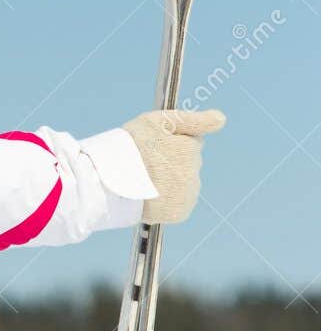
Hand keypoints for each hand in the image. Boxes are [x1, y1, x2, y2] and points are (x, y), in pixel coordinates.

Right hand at [122, 108, 225, 223]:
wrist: (109, 183)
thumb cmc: (129, 147)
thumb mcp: (159, 121)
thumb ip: (193, 120)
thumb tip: (221, 118)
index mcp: (190, 149)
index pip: (190, 142)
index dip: (170, 142)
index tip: (154, 147)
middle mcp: (194, 172)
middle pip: (188, 163)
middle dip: (171, 162)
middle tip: (145, 164)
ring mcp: (188, 194)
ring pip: (184, 183)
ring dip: (170, 181)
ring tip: (145, 180)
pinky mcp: (180, 212)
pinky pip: (179, 202)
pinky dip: (168, 200)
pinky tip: (151, 195)